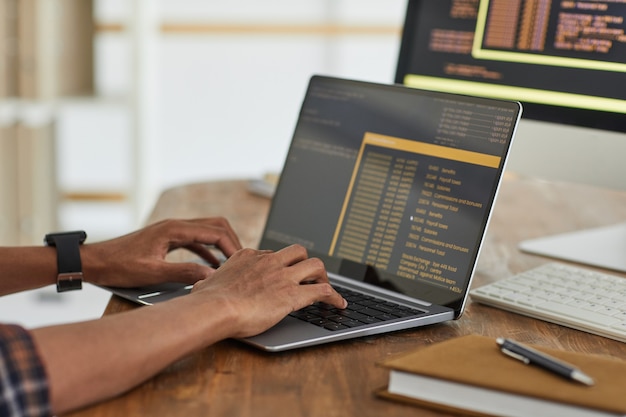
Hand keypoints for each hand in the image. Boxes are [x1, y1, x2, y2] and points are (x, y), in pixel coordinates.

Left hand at [82, 218, 241, 286]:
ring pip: (206, 231)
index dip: (232, 247)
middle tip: (242, 260)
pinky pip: (195, 240)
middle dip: (232, 241)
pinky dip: (207, 250)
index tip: (241, 263)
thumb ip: (184, 273)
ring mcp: (171, 231)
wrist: (95, 262)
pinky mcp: (167, 239)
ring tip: (232, 263)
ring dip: (221, 245)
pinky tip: (212, 265)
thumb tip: (211, 275)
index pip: (214, 232)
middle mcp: (175, 225)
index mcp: (174, 229)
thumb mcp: (152, 273)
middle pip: (215, 225)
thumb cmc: (118, 266)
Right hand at [191, 244, 347, 337]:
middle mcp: (268, 262)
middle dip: (305, 263)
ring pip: (315, 265)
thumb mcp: (205, 283)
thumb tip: (200, 286)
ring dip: (323, 276)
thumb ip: (207, 282)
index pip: (270, 254)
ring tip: (326, 287)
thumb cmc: (205, 301)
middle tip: (308, 277)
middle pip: (298, 252)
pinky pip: (323, 291)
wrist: (214, 308)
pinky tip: (339, 304)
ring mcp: (282, 276)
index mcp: (248, 257)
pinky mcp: (293, 294)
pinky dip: (334, 297)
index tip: (281, 273)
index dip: (279, 265)